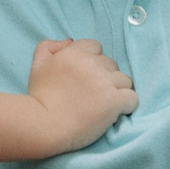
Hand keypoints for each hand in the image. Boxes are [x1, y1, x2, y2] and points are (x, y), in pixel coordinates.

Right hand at [25, 38, 136, 153]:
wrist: (43, 126)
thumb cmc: (39, 98)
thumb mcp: (37, 65)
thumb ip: (50, 46)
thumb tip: (70, 41)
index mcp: (74, 53)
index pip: (96, 47)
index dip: (92, 63)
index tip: (84, 79)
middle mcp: (91, 64)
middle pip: (111, 64)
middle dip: (104, 77)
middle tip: (92, 94)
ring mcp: (104, 82)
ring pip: (124, 81)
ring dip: (117, 92)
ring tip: (103, 105)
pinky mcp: (114, 101)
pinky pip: (132, 98)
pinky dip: (126, 106)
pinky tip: (113, 113)